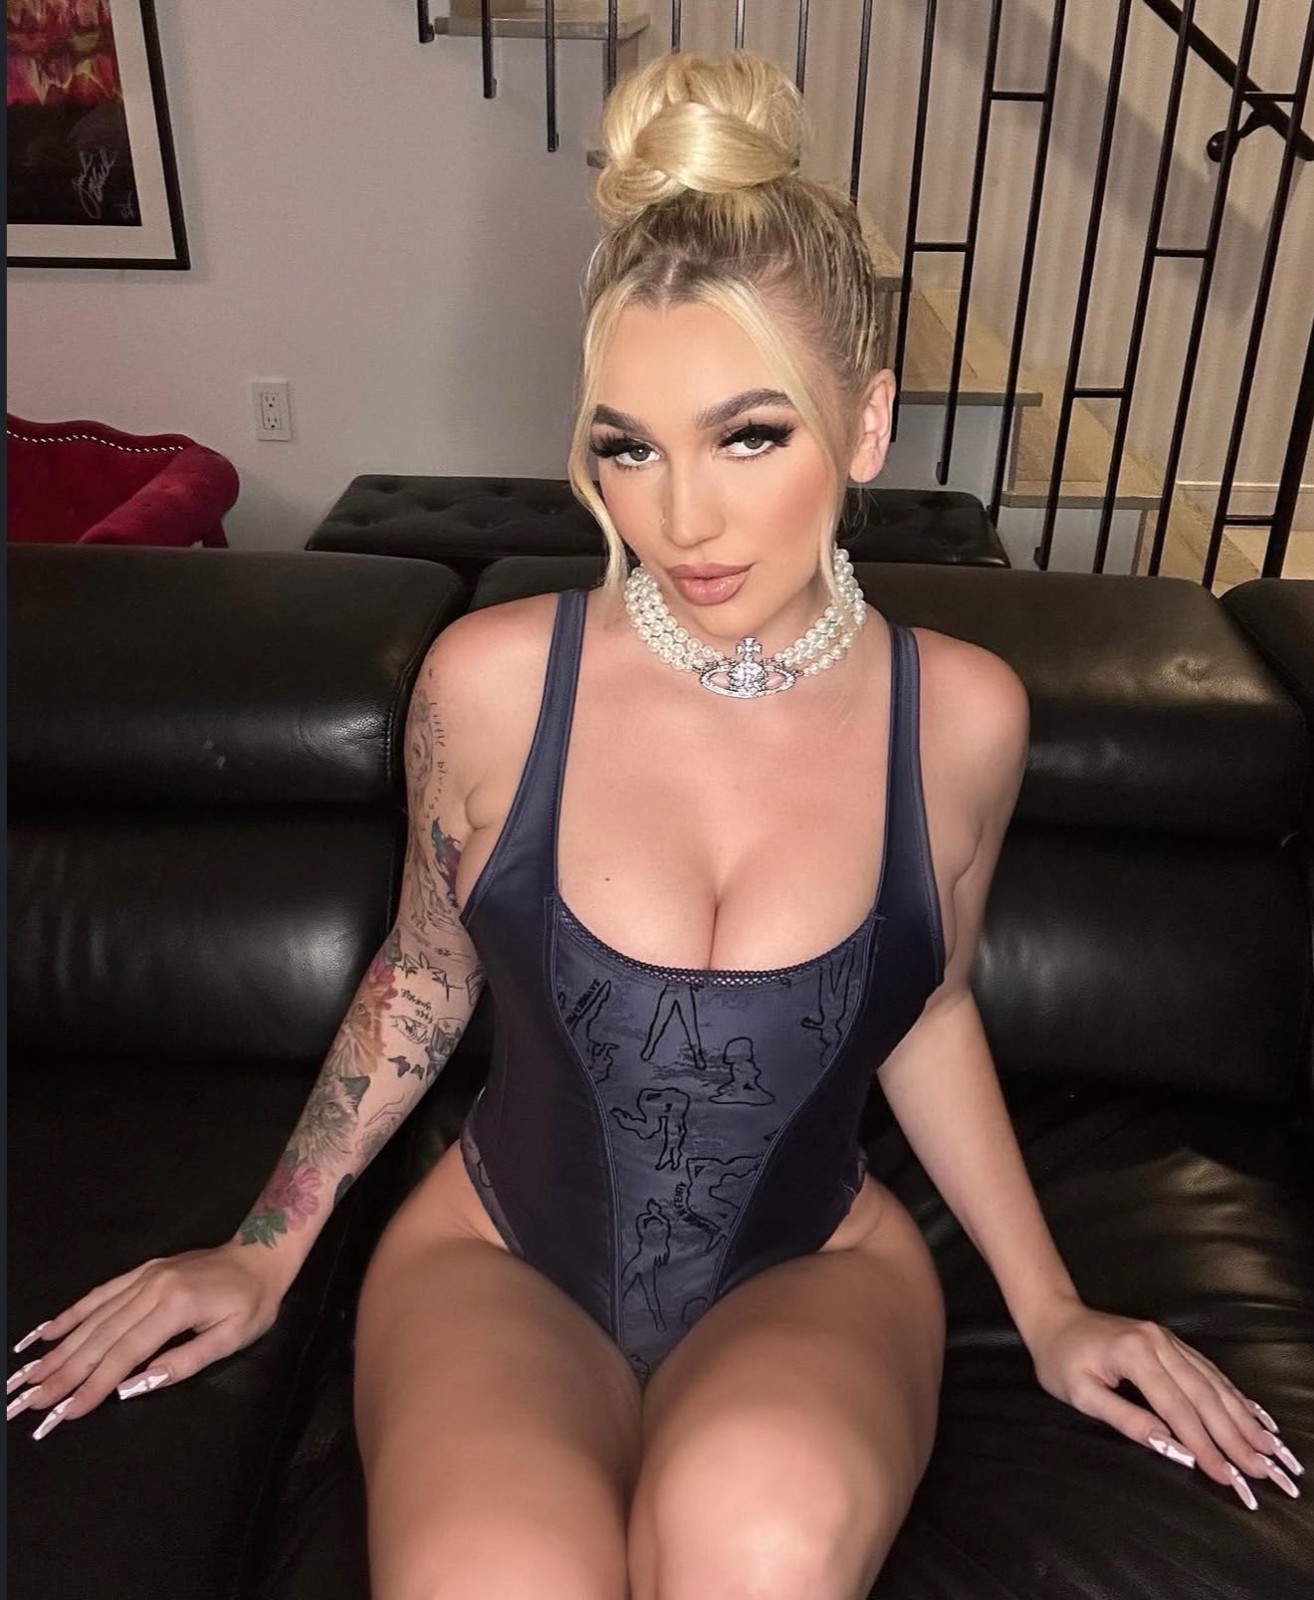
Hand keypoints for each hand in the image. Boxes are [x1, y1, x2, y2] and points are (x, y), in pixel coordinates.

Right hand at [6, 1242, 287, 1439]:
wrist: (260, 1254)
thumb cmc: (252, 1303)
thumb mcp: (231, 1338)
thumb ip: (184, 1363)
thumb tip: (134, 1386)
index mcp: (176, 1307)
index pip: (125, 1353)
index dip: (93, 1384)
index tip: (66, 1411)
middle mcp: (152, 1288)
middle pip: (100, 1337)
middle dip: (64, 1372)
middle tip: (31, 1400)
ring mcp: (144, 1276)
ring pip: (94, 1317)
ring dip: (59, 1348)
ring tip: (30, 1375)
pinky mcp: (142, 1271)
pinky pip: (100, 1294)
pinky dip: (72, 1314)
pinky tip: (48, 1332)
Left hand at [1027, 1299, 1303, 1508]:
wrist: (1055, 1318)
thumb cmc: (1060, 1360)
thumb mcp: (1081, 1395)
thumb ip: (1127, 1419)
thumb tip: (1171, 1446)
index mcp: (1134, 1353)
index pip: (1177, 1408)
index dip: (1204, 1444)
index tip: (1225, 1475)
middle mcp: (1158, 1341)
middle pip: (1204, 1395)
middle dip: (1234, 1436)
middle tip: (1259, 1470)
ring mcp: (1167, 1338)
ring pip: (1213, 1382)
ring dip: (1242, 1416)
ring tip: (1267, 1447)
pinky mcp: (1171, 1341)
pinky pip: (1208, 1370)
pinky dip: (1233, 1394)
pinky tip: (1251, 1413)